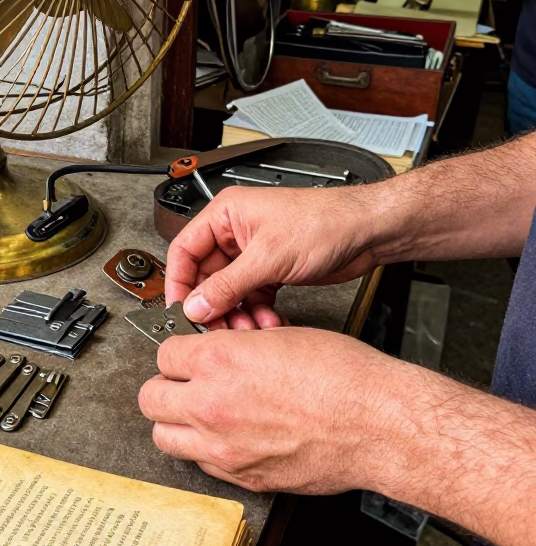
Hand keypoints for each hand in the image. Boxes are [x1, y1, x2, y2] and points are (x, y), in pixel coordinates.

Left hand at [138, 326, 405, 494]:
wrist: (377, 424)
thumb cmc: (343, 377)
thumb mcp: (281, 337)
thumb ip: (237, 346)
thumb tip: (220, 352)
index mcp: (219, 361)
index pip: (163, 355)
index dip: (177, 354)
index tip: (186, 356)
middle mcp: (212, 405)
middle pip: (150, 398)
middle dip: (166, 387)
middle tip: (183, 384)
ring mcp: (223, 447)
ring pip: (163, 437)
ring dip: (176, 423)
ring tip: (197, 413)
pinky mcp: (242, 477)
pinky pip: (199, 464)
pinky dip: (205, 450)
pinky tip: (227, 437)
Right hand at [165, 185, 380, 327]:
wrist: (365, 231)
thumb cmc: (325, 221)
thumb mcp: (268, 256)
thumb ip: (228, 285)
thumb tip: (197, 306)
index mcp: (226, 215)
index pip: (185, 251)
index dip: (179, 283)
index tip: (180, 311)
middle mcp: (236, 233)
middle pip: (206, 277)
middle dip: (213, 306)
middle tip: (215, 329)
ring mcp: (254, 254)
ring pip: (229, 292)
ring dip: (236, 314)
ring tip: (247, 329)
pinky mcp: (272, 271)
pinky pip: (251, 298)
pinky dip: (256, 313)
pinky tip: (267, 322)